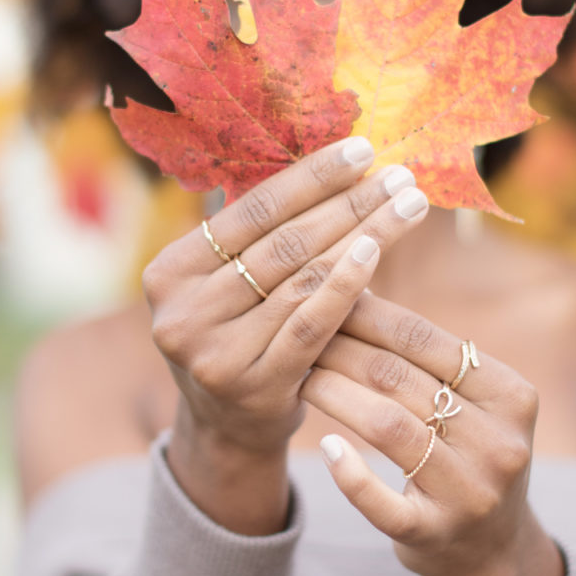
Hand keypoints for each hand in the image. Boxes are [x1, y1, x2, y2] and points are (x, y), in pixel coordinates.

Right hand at [142, 137, 428, 531]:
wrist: (227, 427)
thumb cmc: (240, 333)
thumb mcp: (227, 284)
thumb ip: (258, 233)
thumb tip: (327, 160)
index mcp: (168, 272)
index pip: (250, 211)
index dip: (310, 176)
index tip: (362, 148)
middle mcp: (181, 312)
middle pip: (282, 242)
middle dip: (348, 202)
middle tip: (399, 174)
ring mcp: (213, 353)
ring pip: (302, 279)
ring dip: (364, 234)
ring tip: (407, 205)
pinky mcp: (252, 385)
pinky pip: (310, 323)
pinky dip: (347, 284)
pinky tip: (377, 250)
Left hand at [302, 291, 568, 575]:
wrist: (495, 550)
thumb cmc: (468, 454)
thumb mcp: (472, 403)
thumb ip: (427, 356)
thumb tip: (354, 288)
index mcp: (511, 395)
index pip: (425, 339)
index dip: (367, 314)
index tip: (324, 296)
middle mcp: (498, 442)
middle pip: (398, 378)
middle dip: (340, 349)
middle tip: (296, 333)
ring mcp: (469, 492)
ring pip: (387, 426)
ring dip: (333, 394)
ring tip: (300, 376)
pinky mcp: (434, 533)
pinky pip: (382, 501)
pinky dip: (350, 473)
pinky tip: (327, 449)